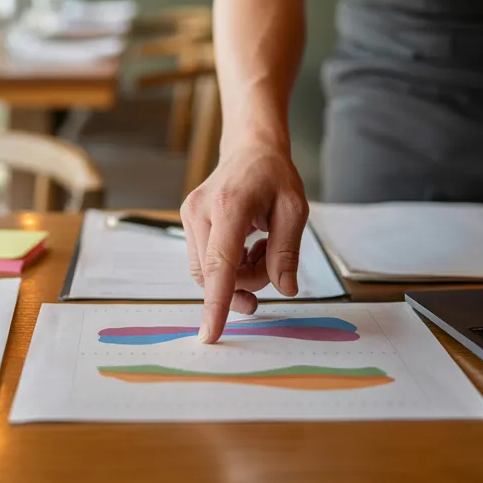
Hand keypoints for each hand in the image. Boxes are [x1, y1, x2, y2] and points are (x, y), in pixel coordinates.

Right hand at [180, 140, 308, 343]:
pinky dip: (228, 265)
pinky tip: (247, 245)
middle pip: (216, 276)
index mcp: (229, 207)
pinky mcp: (188, 220)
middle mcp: (201, 211)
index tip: (210, 334)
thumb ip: (287, 252)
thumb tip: (285, 289)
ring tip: (261, 249)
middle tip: (271, 265)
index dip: (216, 303)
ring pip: (208, 273)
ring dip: (238, 274)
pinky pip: (205, 261)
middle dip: (246, 284)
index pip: (220, 265)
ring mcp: (190, 216)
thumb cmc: (274, 175)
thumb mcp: (294, 209)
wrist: (250, 148)